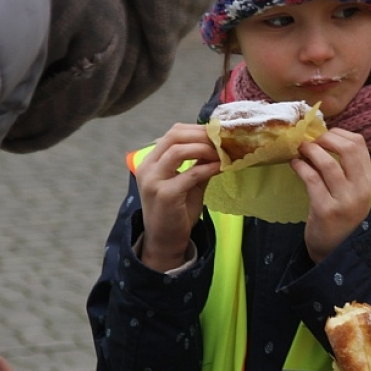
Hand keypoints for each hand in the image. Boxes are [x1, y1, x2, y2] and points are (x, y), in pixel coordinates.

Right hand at [134, 123, 221, 271]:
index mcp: (150, 162)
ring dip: (204, 148)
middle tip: (222, 140)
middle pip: (174, 136)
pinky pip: (190, 173)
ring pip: (179, 150)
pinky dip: (207, 168)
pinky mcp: (165, 194)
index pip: (172, 133)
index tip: (218, 133)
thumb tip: (219, 147)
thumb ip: (199, 164)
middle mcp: (147, 168)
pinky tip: (220, 167)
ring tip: (222, 153)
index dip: (197, 129)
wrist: (165, 241)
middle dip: (201, 135)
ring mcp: (154, 180)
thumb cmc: (176, 212)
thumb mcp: (188, 183)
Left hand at [292, 129, 370, 261]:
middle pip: (347, 148)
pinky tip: (295, 164)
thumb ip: (348, 169)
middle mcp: (361, 188)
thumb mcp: (354, 191)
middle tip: (309, 140)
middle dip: (324, 138)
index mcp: (369, 180)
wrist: (337, 251)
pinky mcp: (326, 210)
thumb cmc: (343, 216)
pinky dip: (300, 166)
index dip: (337, 134)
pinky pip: (312, 179)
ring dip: (310, 151)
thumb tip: (323, 138)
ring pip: (327, 162)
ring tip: (300, 149)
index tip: (322, 135)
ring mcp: (344, 200)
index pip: (358, 143)